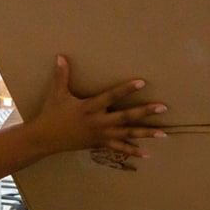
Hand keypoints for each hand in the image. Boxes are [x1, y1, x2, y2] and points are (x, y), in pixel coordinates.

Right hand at [27, 55, 166, 158]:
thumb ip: (61, 75)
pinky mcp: (100, 143)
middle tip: (162, 107)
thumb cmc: (52, 113)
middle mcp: (98, 122)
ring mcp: (100, 134)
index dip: (126, 89)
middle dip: (144, 112)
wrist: (45, 138)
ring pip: (127, 134)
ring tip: (164, 133)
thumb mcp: (56, 93)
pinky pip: (119, 148)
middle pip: (125, 117)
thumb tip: (60, 56)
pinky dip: (133, 150)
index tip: (142, 82)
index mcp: (89, 107)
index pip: (111, 96)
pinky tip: (147, 153)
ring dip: (145, 133)